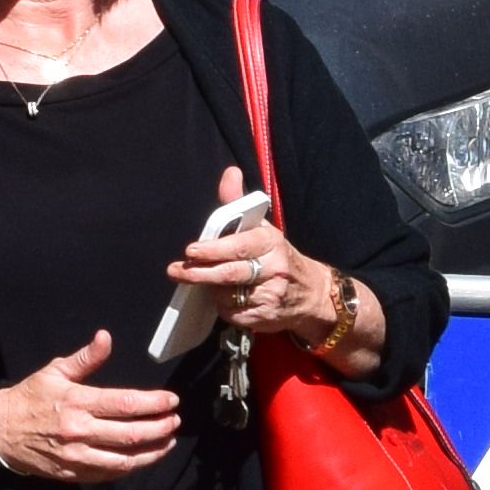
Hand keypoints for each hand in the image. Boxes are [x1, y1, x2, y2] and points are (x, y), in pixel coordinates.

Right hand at [0, 330, 176, 484]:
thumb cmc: (29, 398)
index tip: (172, 401)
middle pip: (131, 434)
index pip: (126, 404)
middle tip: (175, 421)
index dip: (155, 403)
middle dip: (160, 428)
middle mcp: (79, 431)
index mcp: (77, 402)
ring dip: (153, 452)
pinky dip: (131, 467)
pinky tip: (144, 457)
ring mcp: (77, 456)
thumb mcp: (54, 371)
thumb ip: (85, 358)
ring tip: (168, 442)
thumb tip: (106, 337)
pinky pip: (109, 474)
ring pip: (125, 460)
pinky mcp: (72, 474)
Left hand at [173, 190, 361, 360]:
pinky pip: (234, 314)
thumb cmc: (277, 256)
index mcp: (271, 242)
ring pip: (228, 295)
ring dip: (212, 291)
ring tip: (207, 283)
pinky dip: (224, 308)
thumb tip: (229, 173)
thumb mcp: (262, 227)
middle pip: (230, 273)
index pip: (239, 246)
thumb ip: (238, 203)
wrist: (310, 293)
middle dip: (201, 273)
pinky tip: (226, 300)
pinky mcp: (266, 317)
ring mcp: (272, 295)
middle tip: (178, 271)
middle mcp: (274, 268)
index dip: (213, 249)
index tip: (191, 250)